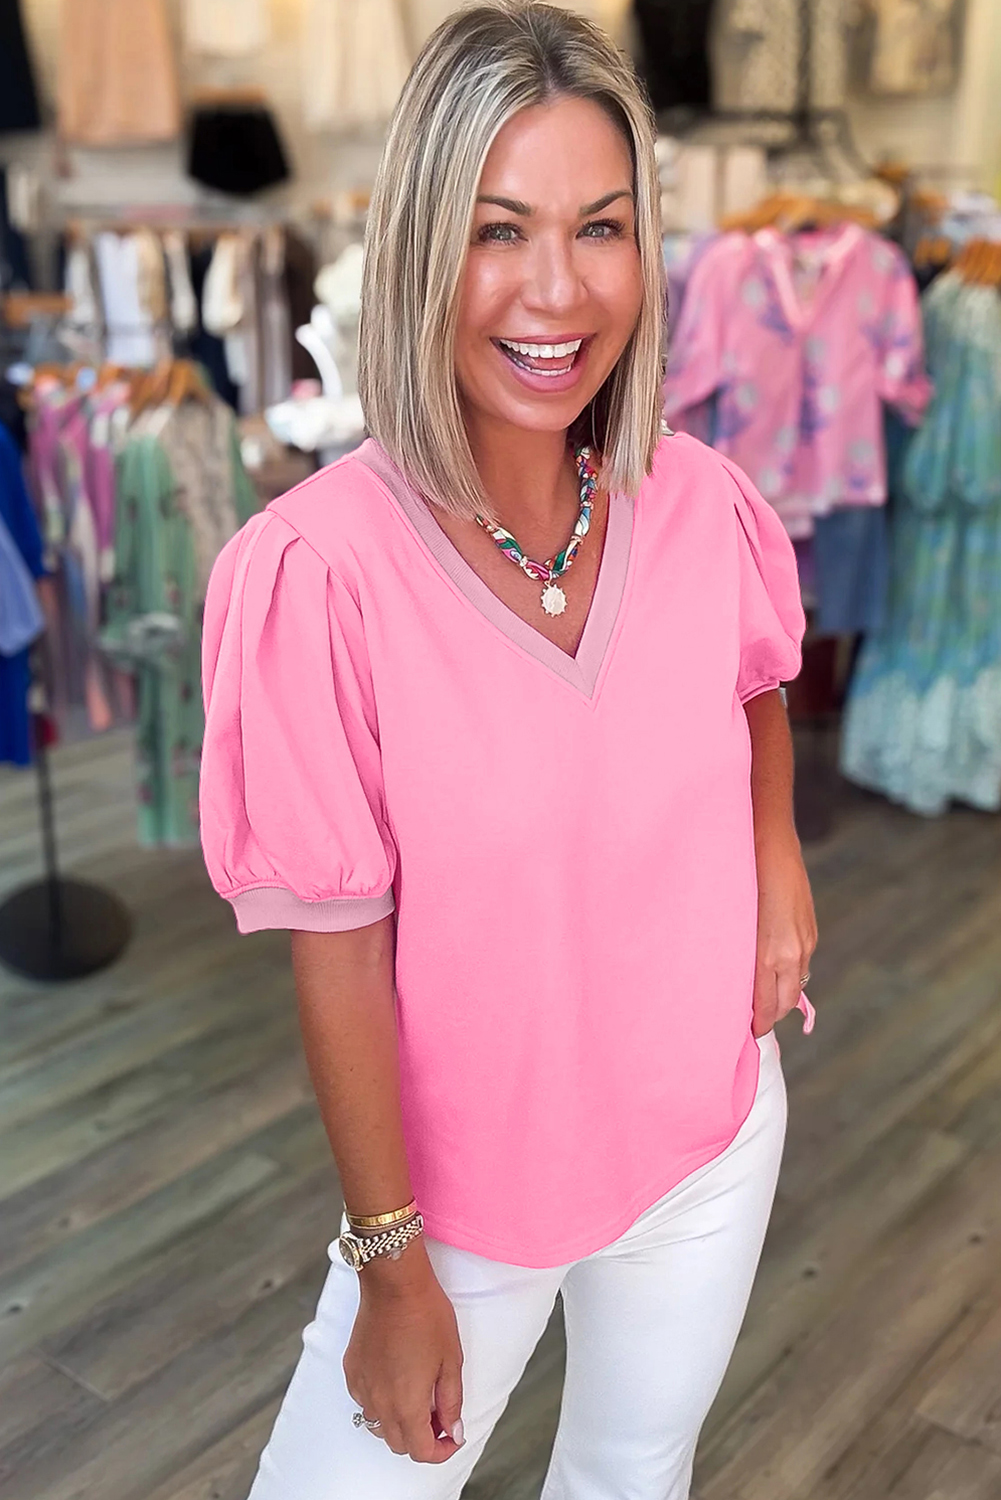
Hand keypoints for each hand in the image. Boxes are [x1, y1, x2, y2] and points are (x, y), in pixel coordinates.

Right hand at [343, 1237, 465, 1463]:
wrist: (395, 1284)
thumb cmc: (426, 1316)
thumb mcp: (451, 1360)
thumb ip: (452, 1402)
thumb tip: (454, 1430)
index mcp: (407, 1405)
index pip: (422, 1452)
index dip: (442, 1451)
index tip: (453, 1436)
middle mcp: (379, 1403)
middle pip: (399, 1444)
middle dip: (421, 1438)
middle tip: (438, 1415)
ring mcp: (362, 1387)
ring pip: (379, 1425)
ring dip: (399, 1422)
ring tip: (417, 1397)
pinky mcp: (351, 1370)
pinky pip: (365, 1401)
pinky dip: (381, 1402)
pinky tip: (394, 1378)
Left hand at [752, 834, 816, 1038]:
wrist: (772, 849)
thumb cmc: (743, 883)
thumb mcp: (735, 925)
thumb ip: (742, 958)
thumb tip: (739, 985)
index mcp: (769, 956)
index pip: (765, 1007)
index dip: (757, 1024)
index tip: (748, 1034)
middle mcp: (792, 954)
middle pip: (784, 1004)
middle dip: (770, 1017)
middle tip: (752, 1022)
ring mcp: (806, 943)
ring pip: (795, 985)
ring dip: (780, 997)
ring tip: (761, 1000)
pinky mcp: (812, 931)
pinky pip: (801, 965)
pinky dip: (789, 974)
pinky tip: (775, 971)